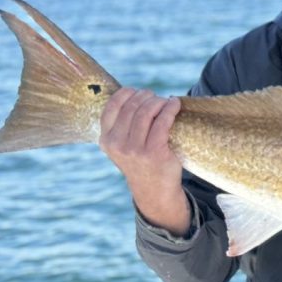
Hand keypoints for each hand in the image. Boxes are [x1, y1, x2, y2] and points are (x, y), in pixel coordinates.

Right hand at [99, 88, 187, 234]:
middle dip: (146, 96)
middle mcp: (117, 144)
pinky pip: (162, 121)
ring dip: (158, 101)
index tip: (137, 91)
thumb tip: (133, 94)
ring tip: (166, 101)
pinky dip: (170, 108)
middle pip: (131, 107)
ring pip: (146, 112)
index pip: (112, 107)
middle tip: (155, 97)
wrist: (154, 190)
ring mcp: (135, 149)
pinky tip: (175, 104)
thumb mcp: (122, 146)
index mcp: (106, 140)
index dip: (126, 93)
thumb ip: (121, 126)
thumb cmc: (141, 162)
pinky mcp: (154, 151)